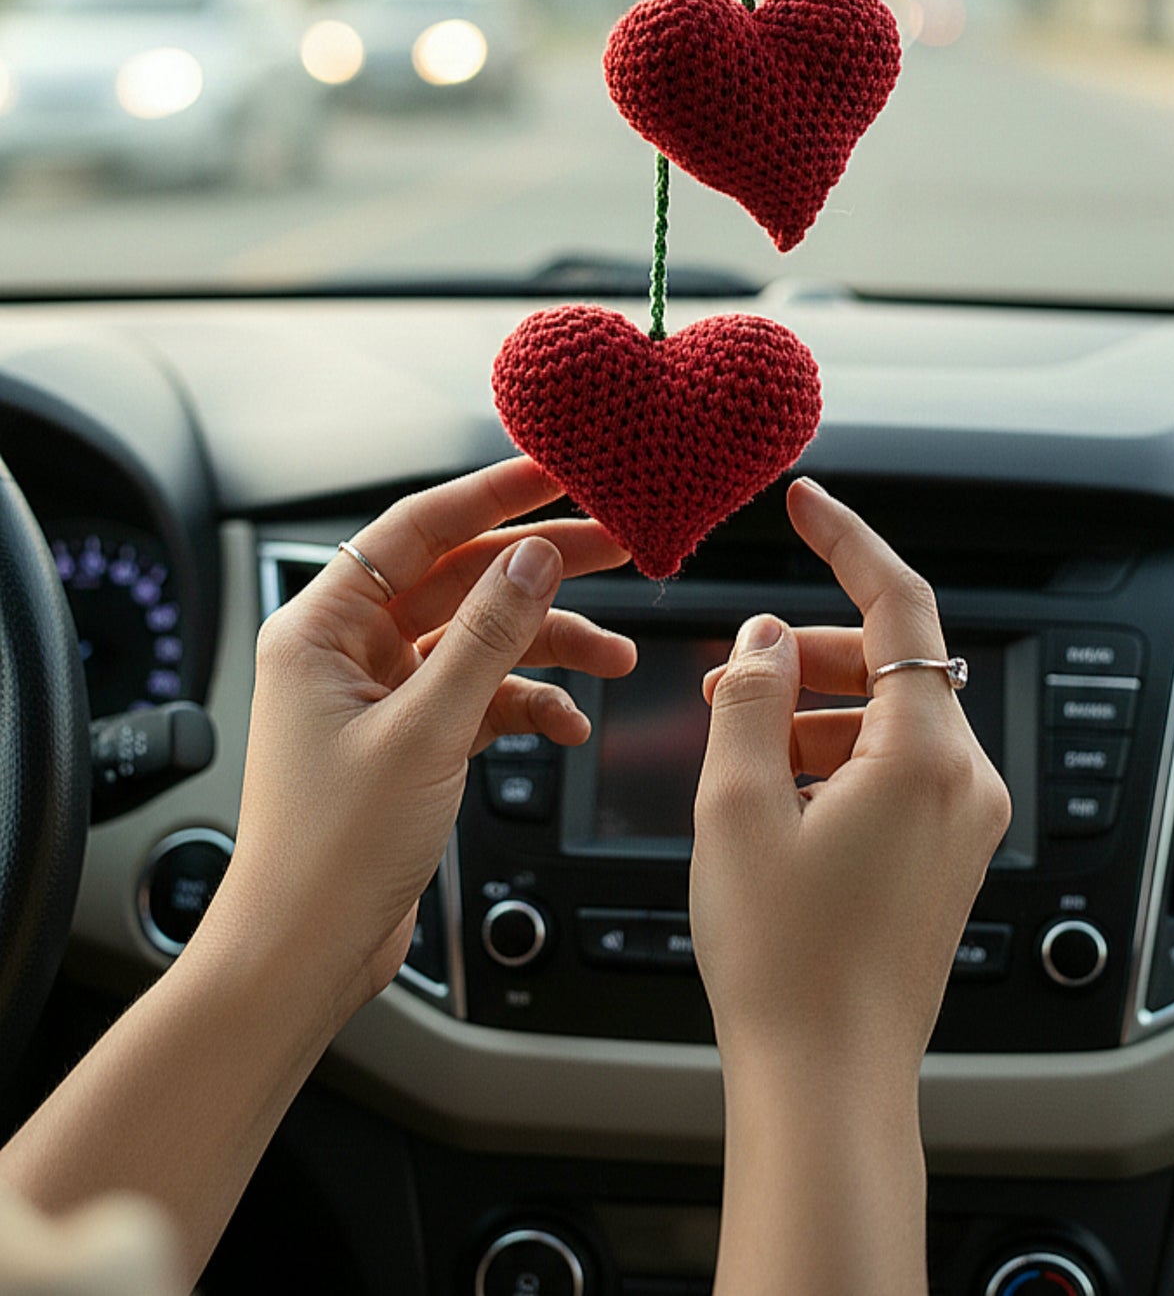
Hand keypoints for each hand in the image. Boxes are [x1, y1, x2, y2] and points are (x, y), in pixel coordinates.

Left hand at [213, 457, 634, 1023]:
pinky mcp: (408, 741)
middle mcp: (347, 650)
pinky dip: (528, 706)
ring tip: (616, 655)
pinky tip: (569, 725)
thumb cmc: (328, 852)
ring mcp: (380, 696)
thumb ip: (486, 637)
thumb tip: (534, 557)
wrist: (302, 956)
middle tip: (616, 545)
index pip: (416, 528)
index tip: (557, 472)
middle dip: (541, 569)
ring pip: (480, 640)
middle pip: (459, 578)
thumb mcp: (423, 731)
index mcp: (322, 627)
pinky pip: (482, 698)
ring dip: (548, 646)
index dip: (491, 495)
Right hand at [691, 478, 1010, 1075]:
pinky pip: (896, 768)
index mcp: (924, 755)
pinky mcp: (946, 856)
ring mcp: (962, 823)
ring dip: (812, 708)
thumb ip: (750, 699)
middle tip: (729, 674)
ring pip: (889, 717)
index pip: (899, 605)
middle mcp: (963, 781)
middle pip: (890, 663)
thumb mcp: (737, 807)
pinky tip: (774, 788)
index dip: (848, 541)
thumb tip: (763, 635)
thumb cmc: (785, 961)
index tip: (805, 503)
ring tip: (736, 741)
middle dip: (805, 652)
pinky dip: (835, 754)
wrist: (829, 1081)